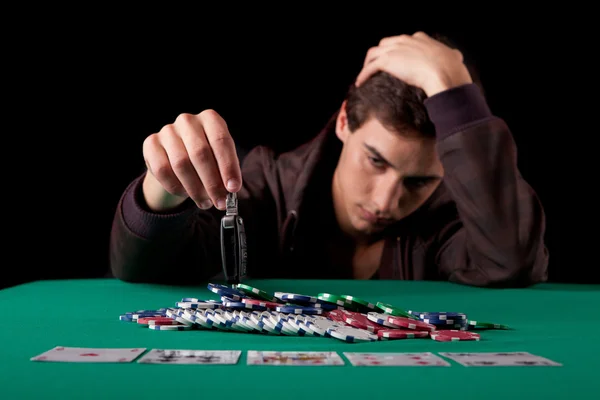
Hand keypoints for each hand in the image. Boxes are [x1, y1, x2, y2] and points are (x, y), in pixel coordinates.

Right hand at [142, 109, 241, 210]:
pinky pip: (163, 170)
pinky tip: (186, 194)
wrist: (177, 155)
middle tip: (220, 202)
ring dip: (195, 189)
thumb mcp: (220, 160)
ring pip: (181, 164)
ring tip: (205, 202)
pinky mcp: (151, 144)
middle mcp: (188, 121)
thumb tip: (229, 191)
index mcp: (210, 119)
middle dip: (212, 183)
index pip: (221, 141)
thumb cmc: (206, 157)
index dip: (228, 167)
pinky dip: (176, 187)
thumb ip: (225, 172)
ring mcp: (167, 131)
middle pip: (201, 154)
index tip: (233, 188)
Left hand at [355, 32, 472, 96]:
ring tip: (365, 74)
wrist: (443, 73)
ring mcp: (395, 49)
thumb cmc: (450, 68)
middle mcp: (405, 40)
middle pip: (385, 44)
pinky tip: (360, 82)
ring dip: (368, 63)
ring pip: (374, 53)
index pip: (403, 41)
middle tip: (378, 67)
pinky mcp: (387, 60)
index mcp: (420, 38)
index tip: (396, 60)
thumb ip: (451, 55)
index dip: (397, 50)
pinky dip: (363, 74)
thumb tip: (456, 55)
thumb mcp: (453, 57)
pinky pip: (370, 67)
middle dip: (380, 54)